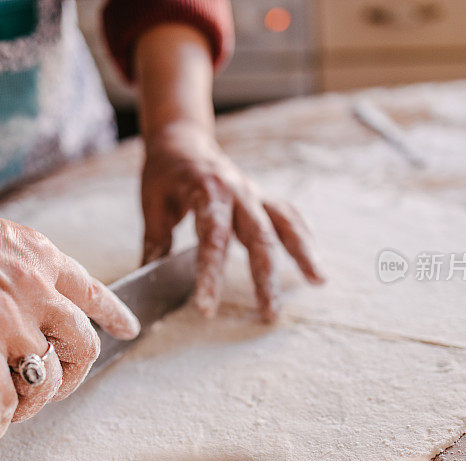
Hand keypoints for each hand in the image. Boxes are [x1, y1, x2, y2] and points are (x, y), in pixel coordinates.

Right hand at [0, 120, 139, 440]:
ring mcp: (6, 316)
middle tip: (47, 391)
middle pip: (83, 346)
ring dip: (29, 406)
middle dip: (70, 378)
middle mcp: (35, 285)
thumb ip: (8, 276)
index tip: (128, 329)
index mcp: (37, 254)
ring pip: (46, 382)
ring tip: (4, 410)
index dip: (115, 316)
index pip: (93, 291)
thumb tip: (4, 316)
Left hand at [141, 125, 324, 321]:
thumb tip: (147, 283)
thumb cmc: (164, 174)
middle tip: (269, 314)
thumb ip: (156, 243)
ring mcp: (254, 194)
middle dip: (266, 278)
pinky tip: (315, 264)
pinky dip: (304, 238)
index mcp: (206, 192)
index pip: (212, 239)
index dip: (211, 275)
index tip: (207, 308)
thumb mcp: (153, 204)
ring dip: (302, 254)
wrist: (183, 141)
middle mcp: (237, 192)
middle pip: (259, 237)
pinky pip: (289, 217)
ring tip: (318, 281)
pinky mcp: (262, 198)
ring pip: (284, 224)